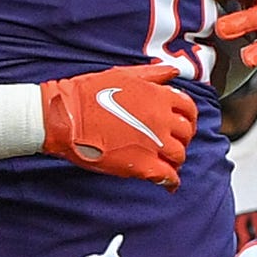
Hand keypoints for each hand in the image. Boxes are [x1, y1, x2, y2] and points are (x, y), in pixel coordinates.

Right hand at [41, 63, 196, 190]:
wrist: (67, 117)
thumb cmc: (88, 93)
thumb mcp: (123, 73)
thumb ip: (152, 74)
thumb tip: (173, 72)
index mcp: (158, 96)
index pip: (188, 108)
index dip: (188, 118)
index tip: (182, 123)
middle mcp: (161, 119)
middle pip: (186, 133)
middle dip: (182, 139)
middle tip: (173, 143)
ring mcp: (154, 144)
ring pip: (179, 156)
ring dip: (176, 159)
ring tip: (167, 161)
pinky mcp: (142, 166)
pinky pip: (168, 176)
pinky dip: (171, 181)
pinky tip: (168, 184)